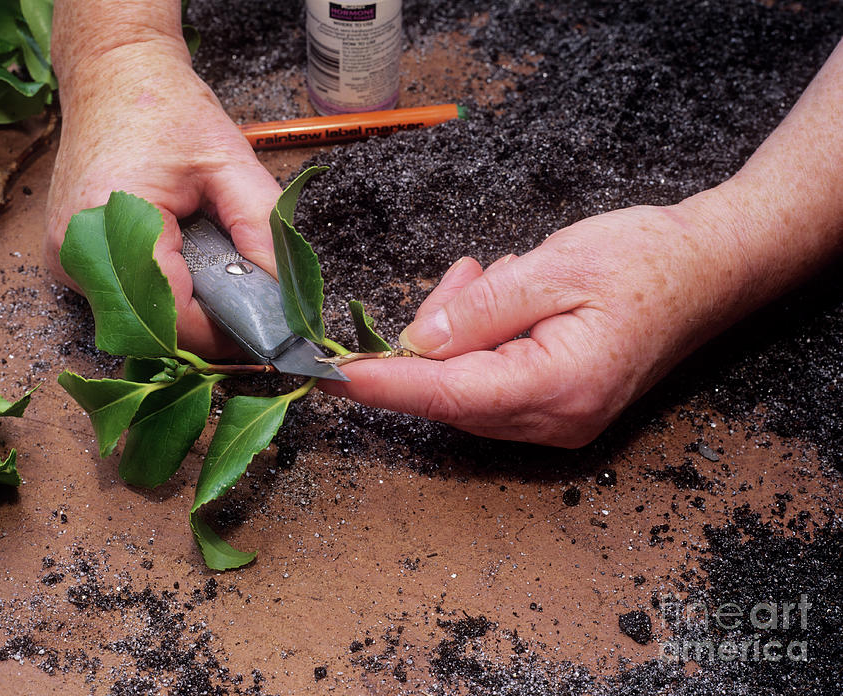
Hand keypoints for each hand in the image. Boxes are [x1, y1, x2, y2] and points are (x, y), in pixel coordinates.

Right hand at [45, 39, 281, 357]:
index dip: (221, 335)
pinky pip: (125, 302)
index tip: (262, 331)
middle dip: (206, 326)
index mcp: (108, 223)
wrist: (114, 77)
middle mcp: (75, 253)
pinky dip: (162, 296)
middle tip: (243, 299)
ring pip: (139, 321)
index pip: (171, 317)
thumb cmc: (168, 110)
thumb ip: (263, 230)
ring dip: (183, 311)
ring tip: (209, 267)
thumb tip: (282, 295)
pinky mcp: (70, 262)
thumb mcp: (231, 163)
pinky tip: (181, 262)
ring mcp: (66, 261)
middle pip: (153, 328)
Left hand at [322, 194, 754, 445]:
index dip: (384, 384)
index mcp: (558, 386)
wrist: (709, 270)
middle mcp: (557, 420)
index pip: (447, 394)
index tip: (331, 374)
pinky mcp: (560, 408)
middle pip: (453, 395)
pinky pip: (493, 384)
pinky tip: (499, 298)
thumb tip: (416, 342)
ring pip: (469, 390)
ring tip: (485, 277)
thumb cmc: (643, 260)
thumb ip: (480, 310)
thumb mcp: (553, 268)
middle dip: (430, 340)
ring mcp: (560, 421)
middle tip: (460, 278)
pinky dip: (479, 344)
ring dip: (457, 336)